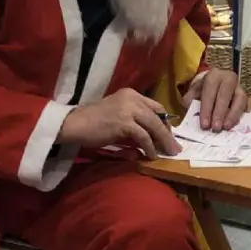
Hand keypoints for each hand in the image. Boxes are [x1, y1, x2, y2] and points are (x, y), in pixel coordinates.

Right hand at [58, 88, 180, 158]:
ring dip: (163, 141)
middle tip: (175, 147)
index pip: (156, 106)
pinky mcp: (125, 122)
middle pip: (158, 116)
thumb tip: (150, 140)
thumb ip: (134, 122)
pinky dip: (149, 148)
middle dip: (168, 133)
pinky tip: (150, 156)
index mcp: (131, 94)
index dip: (165, 121)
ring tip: (168, 153)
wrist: (75, 123)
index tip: (169, 134)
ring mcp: (128, 109)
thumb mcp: (117, 115)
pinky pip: (143, 137)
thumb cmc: (94, 122)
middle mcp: (132, 98)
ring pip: (154, 126)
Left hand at [184, 69, 247, 131]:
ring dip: (232, 115)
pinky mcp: (246, 97)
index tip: (204, 125)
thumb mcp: (193, 92)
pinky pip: (245, 106)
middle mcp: (228, 78)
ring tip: (226, 127)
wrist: (215, 85)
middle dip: (220, 113)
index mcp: (213, 75)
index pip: (209, 92)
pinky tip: (233, 125)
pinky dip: (239, 116)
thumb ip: (190, 100)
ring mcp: (239, 87)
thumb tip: (192, 112)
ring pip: (240, 100)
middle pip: (225, 95)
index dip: (207, 109)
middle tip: (216, 128)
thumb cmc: (203, 90)